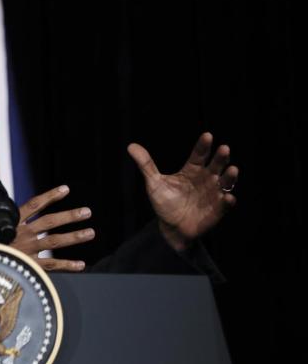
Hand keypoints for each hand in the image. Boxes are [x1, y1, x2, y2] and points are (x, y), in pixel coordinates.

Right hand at [0, 185, 93, 271]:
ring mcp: (28, 249)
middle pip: (51, 222)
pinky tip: (81, 264)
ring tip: (90, 232)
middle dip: (70, 216)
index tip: (66, 189)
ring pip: (56, 242)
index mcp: (12, 222)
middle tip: (87, 212)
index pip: (35, 204)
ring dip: (75, 237)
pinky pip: (52, 266)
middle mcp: (23, 233)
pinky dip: (68, 265)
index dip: (51, 196)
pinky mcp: (30, 266)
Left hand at [127, 132, 237, 250]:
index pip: (199, 155)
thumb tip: (131, 146)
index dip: (203, 146)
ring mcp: (213, 194)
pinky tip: (229, 198)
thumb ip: (146, 165)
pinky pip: (225, 205)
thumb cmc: (164, 202)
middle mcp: (206, 179)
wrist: (170, 227)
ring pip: (225, 182)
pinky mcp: (217, 210)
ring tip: (232, 169)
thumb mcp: (154, 183)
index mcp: (192, 170)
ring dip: (229, 176)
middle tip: (224, 148)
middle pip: (216, 165)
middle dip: (221, 157)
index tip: (207, 135)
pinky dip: (227, 201)